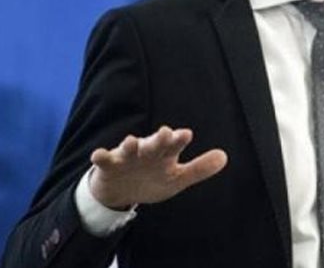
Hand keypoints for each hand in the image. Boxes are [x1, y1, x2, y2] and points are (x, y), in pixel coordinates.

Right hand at [89, 126, 227, 208]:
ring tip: (131, 141)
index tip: (186, 134)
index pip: (174, 145)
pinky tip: (99, 154)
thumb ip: (199, 169)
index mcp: (164, 153)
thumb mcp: (176, 178)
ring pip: (128, 148)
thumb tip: (224, 157)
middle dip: (159, 139)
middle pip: (153, 144)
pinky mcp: (108, 166)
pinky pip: (103, 160)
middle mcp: (147, 151)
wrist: (121, 191)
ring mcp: (126, 157)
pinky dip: (101, 156)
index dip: (179, 139)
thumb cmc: (152, 179)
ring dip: (129, 145)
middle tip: (166, 132)